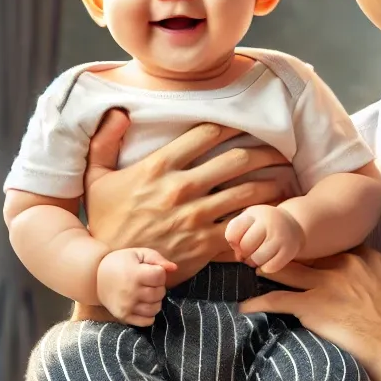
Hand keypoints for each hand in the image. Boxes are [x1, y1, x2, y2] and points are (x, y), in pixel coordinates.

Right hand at [83, 109, 297, 281]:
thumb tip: (118, 111)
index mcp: (158, 167)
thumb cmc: (104, 221)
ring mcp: (194, 217)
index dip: (231, 125)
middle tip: (278, 148)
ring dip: (270, 182)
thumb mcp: (96, 178)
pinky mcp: (204, 244)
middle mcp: (180, 189)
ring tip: (284, 176)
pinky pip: (241, 227)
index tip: (247, 123)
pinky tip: (273, 213)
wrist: (109, 269)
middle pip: (234, 160)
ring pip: (246, 192)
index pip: (205, 134)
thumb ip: (104, 142)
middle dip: (261, 151)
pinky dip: (260, 219)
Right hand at [96, 247, 176, 325]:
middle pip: (160, 293)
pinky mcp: (124, 316)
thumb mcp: (138, 254)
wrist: (94, 277)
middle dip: (157, 286)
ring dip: (155, 300)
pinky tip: (143, 304)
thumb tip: (174, 268)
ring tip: (145, 293)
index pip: (161, 276)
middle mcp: (131, 292)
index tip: (148, 270)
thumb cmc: (120, 263)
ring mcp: (127, 306)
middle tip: (146, 282)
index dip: (158, 272)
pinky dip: (149, 314)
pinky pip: (147, 321)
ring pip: (156, 308)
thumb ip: (158, 259)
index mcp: (135, 274)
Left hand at [224, 205, 305, 272]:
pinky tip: (266, 260)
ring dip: (253, 262)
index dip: (232, 242)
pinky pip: (269, 267)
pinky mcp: (288, 251)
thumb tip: (239, 256)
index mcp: (255, 214)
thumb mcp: (248, 220)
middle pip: (245, 247)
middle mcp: (269, 223)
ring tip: (256, 257)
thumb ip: (236, 233)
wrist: (292, 225)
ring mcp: (280, 237)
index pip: (233, 233)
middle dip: (243, 253)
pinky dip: (265, 267)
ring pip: (257, 259)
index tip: (238, 241)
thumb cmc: (263, 225)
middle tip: (248, 252)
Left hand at [240, 248, 380, 380]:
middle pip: (305, 254)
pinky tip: (245, 307)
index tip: (296, 251)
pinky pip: (277, 299)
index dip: (310, 249)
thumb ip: (367, 279)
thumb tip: (350, 287)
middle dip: (285, 255)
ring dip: (266, 271)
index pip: (329, 245)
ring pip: (287, 270)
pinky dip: (258, 303)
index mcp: (368, 257)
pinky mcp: (315, 306)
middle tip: (264, 256)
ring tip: (250, 272)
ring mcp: (329, 283)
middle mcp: (347, 264)